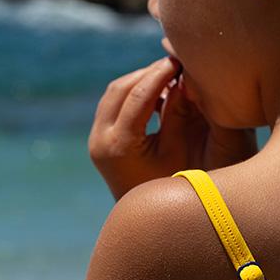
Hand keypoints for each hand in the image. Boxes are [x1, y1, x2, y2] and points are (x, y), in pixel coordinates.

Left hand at [88, 57, 258, 200]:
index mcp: (119, 145)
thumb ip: (179, 112)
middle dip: (147, 73)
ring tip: (167, 76)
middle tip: (173, 64)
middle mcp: (100, 141)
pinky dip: (132, 94)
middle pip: (120, 88)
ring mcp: (95, 141)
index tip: (178, 59)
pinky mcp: (98, 141)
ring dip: (139, 82)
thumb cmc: (172, 185)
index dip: (159, 73)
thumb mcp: (179, 148)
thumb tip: (184, 78)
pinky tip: (156, 95)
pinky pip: (112, 105)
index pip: (138, 95)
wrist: (150, 220)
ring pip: (113, 94)